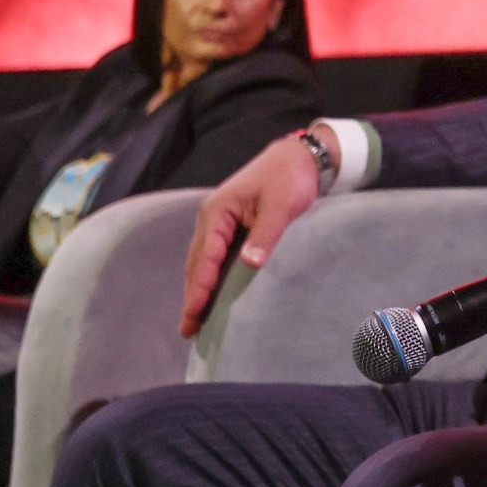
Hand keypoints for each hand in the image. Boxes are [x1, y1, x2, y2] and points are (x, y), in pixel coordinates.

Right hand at [179, 127, 323, 336]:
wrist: (299, 157)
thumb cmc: (289, 177)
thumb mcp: (281, 205)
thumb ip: (266, 234)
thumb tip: (250, 263)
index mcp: (218, 212)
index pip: (205, 258)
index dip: (199, 288)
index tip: (193, 314)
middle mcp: (211, 218)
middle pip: (196, 263)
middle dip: (191, 296)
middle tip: (187, 329)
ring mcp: (219, 222)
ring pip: (202, 261)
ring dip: (197, 289)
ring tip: (194, 319)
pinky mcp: (230, 226)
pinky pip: (214, 257)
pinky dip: (209, 277)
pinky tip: (211, 294)